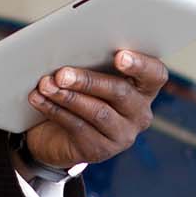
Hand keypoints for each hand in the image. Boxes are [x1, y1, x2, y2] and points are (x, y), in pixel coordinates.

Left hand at [25, 49, 167, 170]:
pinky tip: (40, 100)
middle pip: (120, 92)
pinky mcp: (100, 150)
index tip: (120, 56)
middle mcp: (139, 113)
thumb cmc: (78, 91)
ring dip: (68, 96)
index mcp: (143, 87)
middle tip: (62, 73)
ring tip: (46, 85)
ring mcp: (122, 135)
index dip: (141, 65)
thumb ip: (90, 59)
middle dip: (89, 80)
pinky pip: (78, 127)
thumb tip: (68, 46)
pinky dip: (55, 110)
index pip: (155, 75)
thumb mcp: (89, 73)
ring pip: (97, 112)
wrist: (57, 133)